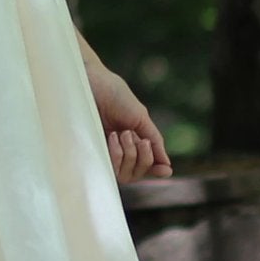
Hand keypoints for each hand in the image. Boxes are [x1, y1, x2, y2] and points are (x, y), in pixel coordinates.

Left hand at [83, 61, 171, 184]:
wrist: (93, 85)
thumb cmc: (116, 97)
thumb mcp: (141, 118)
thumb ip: (154, 142)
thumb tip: (167, 167)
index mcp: (132, 142)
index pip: (145, 166)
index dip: (155, 170)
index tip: (164, 170)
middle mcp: (118, 151)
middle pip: (137, 174)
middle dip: (143, 159)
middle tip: (138, 139)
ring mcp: (104, 153)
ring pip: (125, 175)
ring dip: (129, 155)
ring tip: (121, 134)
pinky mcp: (91, 154)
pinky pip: (110, 169)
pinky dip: (116, 155)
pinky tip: (112, 137)